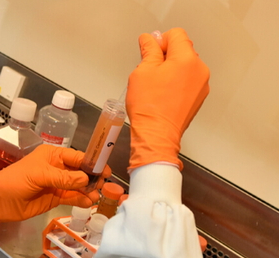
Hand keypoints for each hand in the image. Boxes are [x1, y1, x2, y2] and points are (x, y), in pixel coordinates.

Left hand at [0, 144, 110, 227]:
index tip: (105, 169)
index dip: (91, 162)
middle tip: (103, 184)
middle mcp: (57, 168)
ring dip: (88, 190)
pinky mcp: (55, 198)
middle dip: (92, 177)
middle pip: (80, 171)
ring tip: (97, 195)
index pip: (77, 157)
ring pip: (78, 186)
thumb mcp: (39, 175)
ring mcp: (57, 184)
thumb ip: (63, 178)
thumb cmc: (15, 180)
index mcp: (52, 155)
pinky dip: (81, 199)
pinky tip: (89, 202)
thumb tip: (85, 179)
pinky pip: (72, 197)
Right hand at [127, 28, 209, 170]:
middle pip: (182, 50)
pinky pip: (188, 81)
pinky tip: (162, 95)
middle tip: (149, 71)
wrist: (157, 135)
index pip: (176, 35)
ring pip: (185, 66)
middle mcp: (199, 70)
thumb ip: (149, 50)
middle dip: (165, 56)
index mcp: (187, 59)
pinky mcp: (199, 97)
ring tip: (155, 86)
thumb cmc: (150, 108)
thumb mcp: (142, 71)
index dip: (160, 41)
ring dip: (171, 70)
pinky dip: (176, 83)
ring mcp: (201, 85)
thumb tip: (149, 40)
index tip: (150, 52)